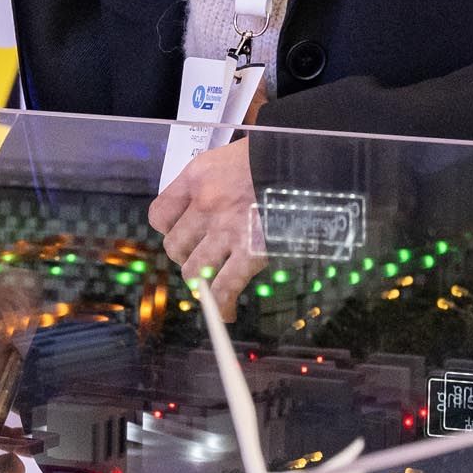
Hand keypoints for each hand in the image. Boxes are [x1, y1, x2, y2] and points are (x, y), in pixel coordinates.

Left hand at [148, 138, 265, 312]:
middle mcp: (205, 203)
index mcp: (198, 177)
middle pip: (174, 246)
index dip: (170, 230)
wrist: (311, 161)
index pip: (160, 215)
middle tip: (205, 258)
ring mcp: (227, 230)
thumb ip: (213, 184)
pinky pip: (225, 287)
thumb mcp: (233, 159)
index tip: (183, 233)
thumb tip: (205, 212)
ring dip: (201, 282)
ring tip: (214, 283)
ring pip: (193, 271)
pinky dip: (222, 305)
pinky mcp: (251, 251)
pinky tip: (227, 312)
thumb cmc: (275, 159)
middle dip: (187, 257)